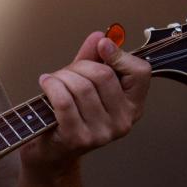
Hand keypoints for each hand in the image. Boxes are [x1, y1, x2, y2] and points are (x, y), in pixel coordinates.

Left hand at [21, 31, 152, 177]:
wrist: (50, 150)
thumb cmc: (68, 114)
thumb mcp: (84, 81)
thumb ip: (94, 58)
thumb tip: (101, 36)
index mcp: (133, 106)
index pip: (141, 72)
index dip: (120, 54)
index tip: (102, 46)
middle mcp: (123, 122)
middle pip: (103, 74)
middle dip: (79, 66)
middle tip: (66, 73)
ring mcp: (102, 133)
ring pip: (81, 86)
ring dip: (61, 77)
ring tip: (53, 81)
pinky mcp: (78, 138)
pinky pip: (64, 100)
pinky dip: (51, 86)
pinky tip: (45, 83)